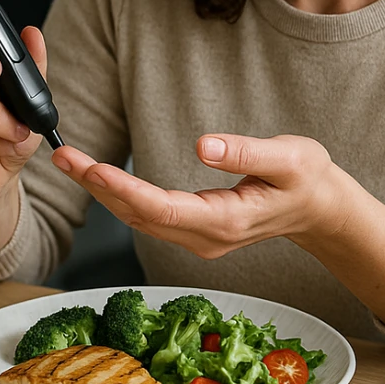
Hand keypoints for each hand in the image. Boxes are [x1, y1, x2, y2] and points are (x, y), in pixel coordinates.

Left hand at [52, 133, 349, 258]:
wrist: (319, 208)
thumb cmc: (308, 179)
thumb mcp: (290, 157)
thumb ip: (247, 152)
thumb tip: (204, 145)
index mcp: (226, 221)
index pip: (163, 208)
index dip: (124, 189)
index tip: (93, 168)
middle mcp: (205, 237)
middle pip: (140, 215)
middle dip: (99, 187)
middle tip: (64, 156)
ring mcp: (198, 238)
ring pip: (140, 218)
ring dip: (104, 192)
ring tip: (72, 161)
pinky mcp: (195, 230)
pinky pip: (149, 217)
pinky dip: (121, 197)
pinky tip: (102, 179)